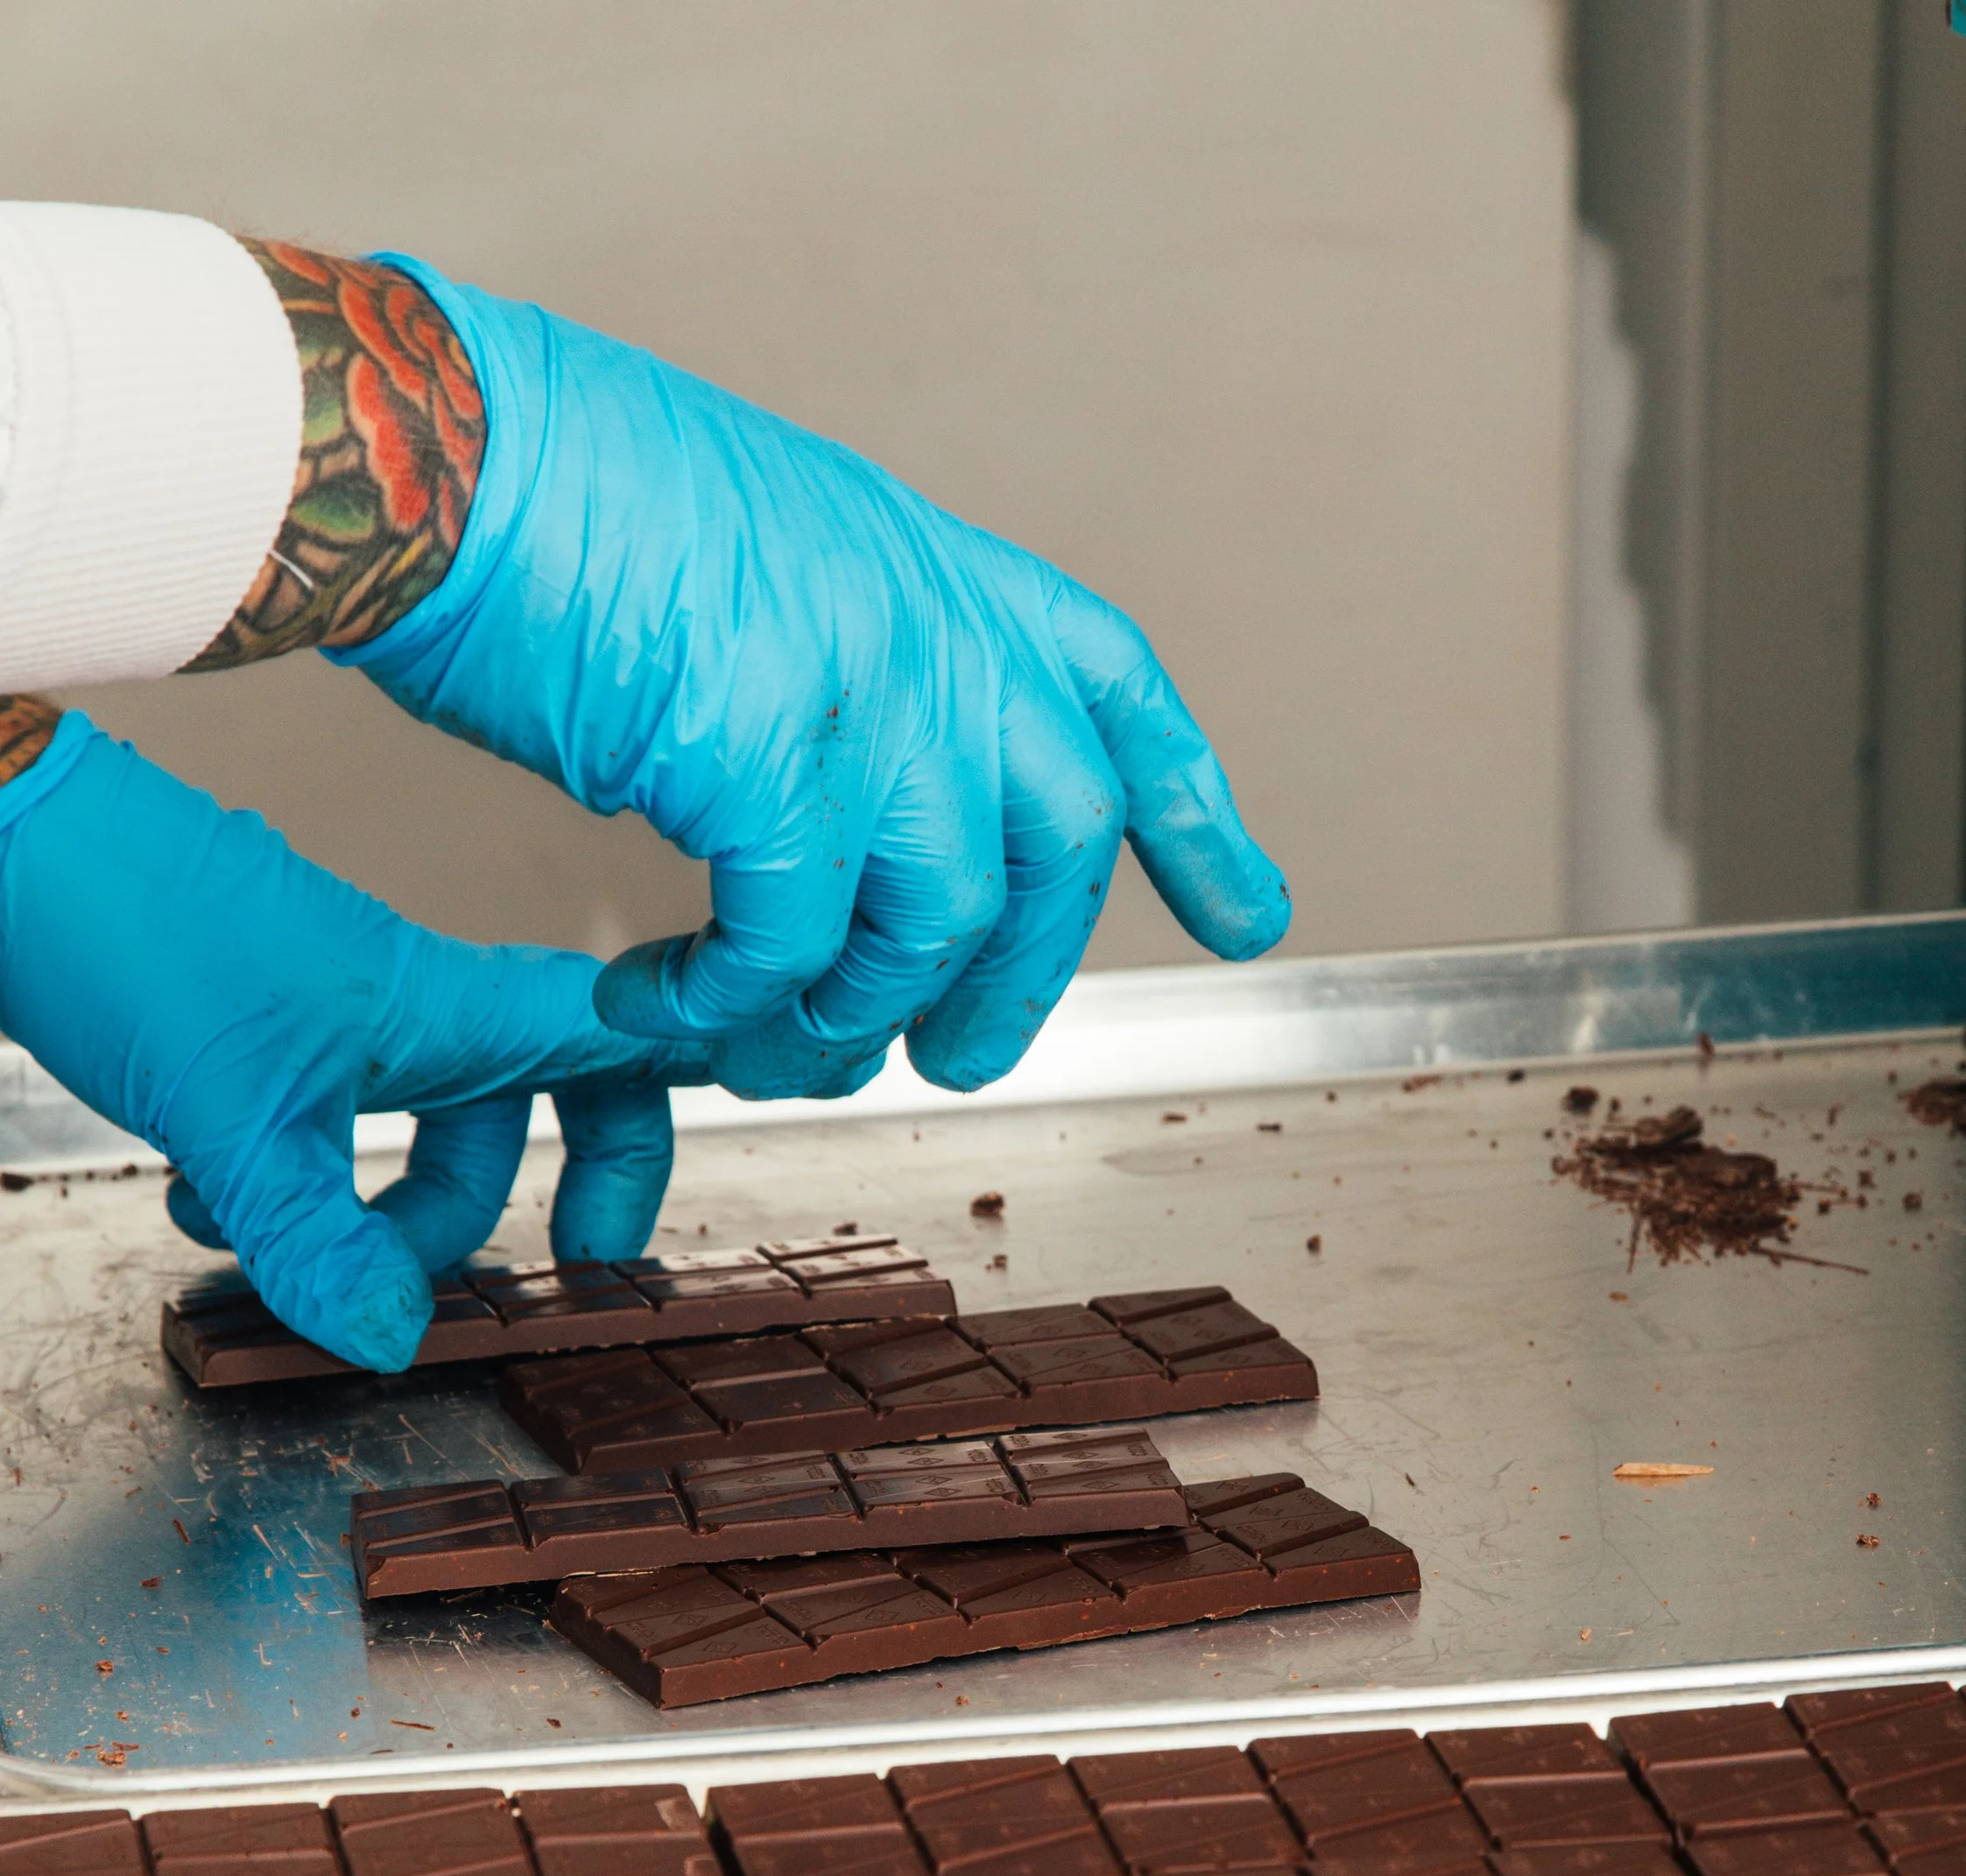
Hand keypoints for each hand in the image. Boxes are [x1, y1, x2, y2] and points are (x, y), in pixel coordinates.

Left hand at [0, 717, 720, 1369]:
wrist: (1, 832)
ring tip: (297, 1261)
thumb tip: (391, 1337)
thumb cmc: (124, 924)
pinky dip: (279, 1190)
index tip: (684, 1166)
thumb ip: (319, 1241)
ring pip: (404, 1134)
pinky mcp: (253, 1032)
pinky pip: (312, 1132)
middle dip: (517, 1205)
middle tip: (545, 1278)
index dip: (678, 1093)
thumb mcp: (235, 1120)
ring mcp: (329, 1018)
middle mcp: (405, 1009)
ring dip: (368, 1218)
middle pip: (521, 1111)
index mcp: (445, 1009)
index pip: (617, 1038)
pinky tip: (202, 1209)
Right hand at [334, 262, 1289, 1095]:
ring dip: (842, 1026)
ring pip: (933, 930)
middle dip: (1017, 983)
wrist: (439, 445)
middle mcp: (931, 632)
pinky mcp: (768, 766)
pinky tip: (653, 1013)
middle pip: (1057, 848)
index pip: (1115, 696)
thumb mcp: (762, 551)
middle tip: (952, 1062)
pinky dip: (721, 1013)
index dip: (1193, 817)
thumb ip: (848, 664)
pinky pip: (789, 955)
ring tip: (759, 1052)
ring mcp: (865, 696)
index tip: (1247, 915)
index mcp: (937, 573)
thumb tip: (848, 800)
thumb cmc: (558, 493)